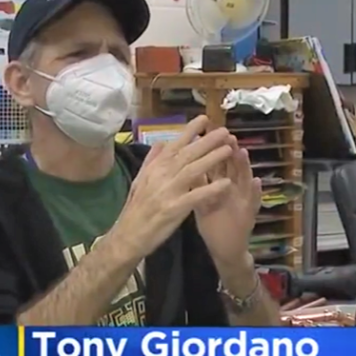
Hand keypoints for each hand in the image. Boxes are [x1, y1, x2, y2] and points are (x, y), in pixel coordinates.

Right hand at [103, 116, 234, 262]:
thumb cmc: (136, 209)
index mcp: (155, 168)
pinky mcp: (174, 209)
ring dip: (212, 159)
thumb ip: (152, 160)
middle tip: (224, 130)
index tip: (205, 119)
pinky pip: (196, 196)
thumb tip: (162, 142)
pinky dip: (211, 189)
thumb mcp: (141, 180)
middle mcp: (161, 176)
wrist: (127, 236)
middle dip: (207, 140)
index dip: (190, 131)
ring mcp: (168, 191)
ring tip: (228, 150)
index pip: (175, 145)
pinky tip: (226, 184)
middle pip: (187, 154)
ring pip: (193, 170)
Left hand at [194, 135, 262, 267]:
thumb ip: (200, 183)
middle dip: (229, 151)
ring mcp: (243, 201)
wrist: (227, 251)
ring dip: (244, 166)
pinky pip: (254, 202)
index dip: (213, 149)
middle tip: (228, 135)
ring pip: (244, 180)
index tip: (208, 134)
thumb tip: (188, 166)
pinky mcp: (249, 214)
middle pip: (231, 167)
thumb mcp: (204, 201)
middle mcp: (233, 190)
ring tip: (242, 151)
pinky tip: (258, 182)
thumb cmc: (214, 225)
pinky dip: (257, 192)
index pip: (216, 163)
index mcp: (219, 186)